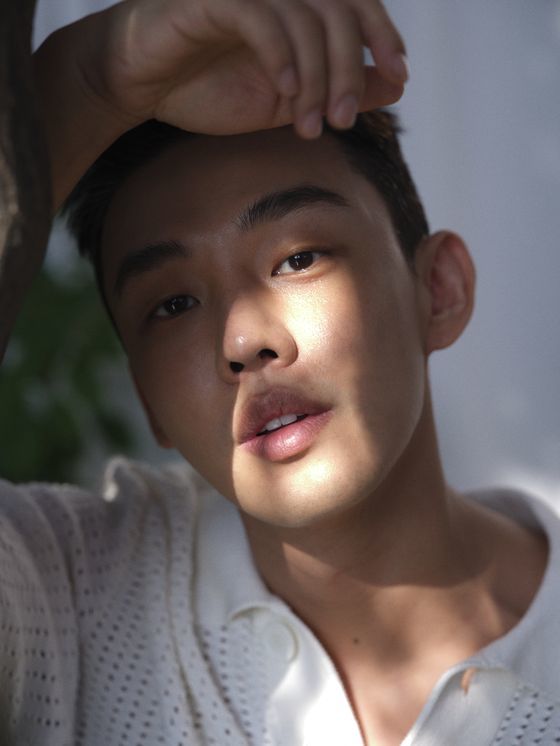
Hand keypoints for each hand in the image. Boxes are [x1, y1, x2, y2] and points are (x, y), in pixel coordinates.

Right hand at [75, 0, 407, 138]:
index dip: (382, 33)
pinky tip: (286, 93)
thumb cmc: (207, 88)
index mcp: (296, 8)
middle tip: (345, 120)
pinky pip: (260, 17)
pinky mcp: (211, 0)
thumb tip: (396, 85)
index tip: (399, 73)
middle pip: (337, 11)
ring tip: (310, 125)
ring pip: (305, 17)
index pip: (354, 3)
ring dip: (317, 77)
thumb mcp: (286, 101)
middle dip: (350, 68)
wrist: (140, 85)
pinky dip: (281, 56)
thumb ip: (337, 90)